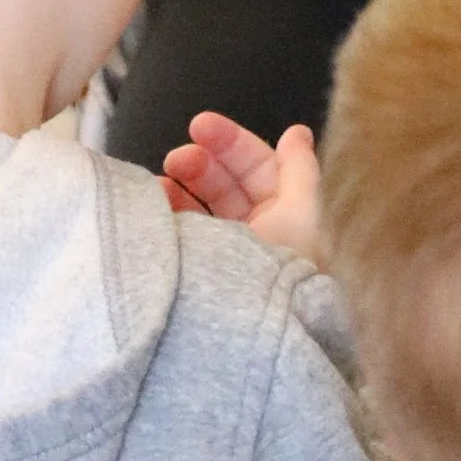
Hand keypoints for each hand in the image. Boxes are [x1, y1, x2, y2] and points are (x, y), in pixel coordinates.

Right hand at [162, 111, 322, 261]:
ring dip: (181, 187)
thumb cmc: (288, 274)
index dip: (232, 142)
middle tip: (178, 158)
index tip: (200, 125)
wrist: (261, 335)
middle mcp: (261, 232)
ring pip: (203, 208)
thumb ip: (300, 169)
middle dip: (203, 163)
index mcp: (290, 214)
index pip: (259, 166)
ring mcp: (232, 254)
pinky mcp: (205, 273)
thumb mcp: (306, 212)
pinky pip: (186, 235)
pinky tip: (155, 205)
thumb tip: (297, 133)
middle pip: (229, 183)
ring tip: (161, 182)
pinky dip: (169, 216)